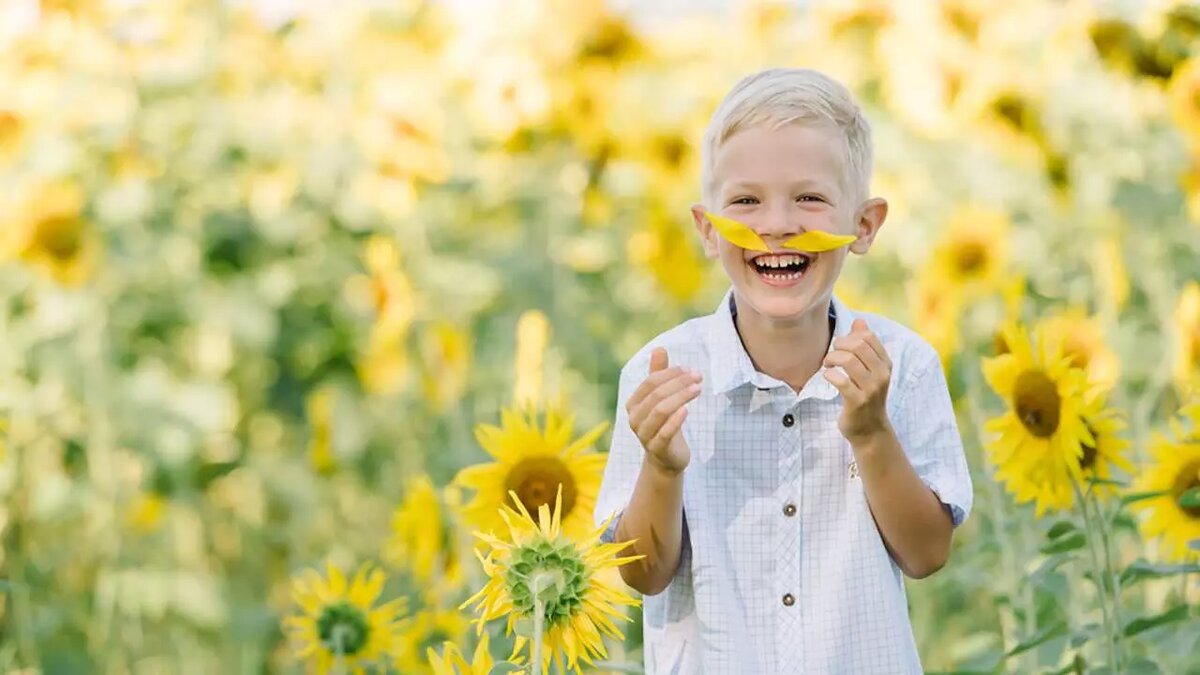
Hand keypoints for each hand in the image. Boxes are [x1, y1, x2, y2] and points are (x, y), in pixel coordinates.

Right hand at [626, 347, 701, 474]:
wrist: (666, 458)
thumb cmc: (664, 423)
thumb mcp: (661, 398)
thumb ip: (659, 374)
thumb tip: (659, 348)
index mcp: (634, 404)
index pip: (650, 382)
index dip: (670, 373)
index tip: (690, 370)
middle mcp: (634, 419)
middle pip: (656, 395)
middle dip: (678, 383)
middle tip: (698, 377)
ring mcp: (644, 435)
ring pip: (660, 411)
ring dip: (680, 397)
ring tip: (698, 389)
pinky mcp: (656, 448)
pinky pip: (665, 432)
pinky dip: (676, 420)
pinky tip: (687, 410)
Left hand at [823, 319, 892, 444]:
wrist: (869, 430)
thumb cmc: (866, 395)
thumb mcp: (870, 370)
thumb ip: (865, 344)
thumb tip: (860, 320)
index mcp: (885, 364)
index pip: (868, 337)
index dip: (849, 337)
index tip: (841, 347)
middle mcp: (882, 375)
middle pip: (857, 346)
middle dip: (838, 346)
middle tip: (831, 356)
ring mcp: (871, 389)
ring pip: (848, 360)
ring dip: (831, 359)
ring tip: (827, 366)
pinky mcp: (857, 402)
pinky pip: (840, 380)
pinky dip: (829, 375)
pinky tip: (828, 378)